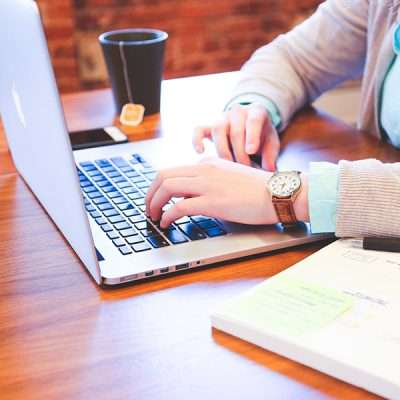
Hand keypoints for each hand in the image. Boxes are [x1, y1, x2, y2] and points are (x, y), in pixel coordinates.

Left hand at [146, 157, 308, 227]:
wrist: (278, 192)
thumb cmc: (258, 189)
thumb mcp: (230, 177)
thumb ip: (211, 181)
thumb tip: (194, 195)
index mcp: (208, 164)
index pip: (173, 170)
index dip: (158, 186)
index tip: (156, 198)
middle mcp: (204, 170)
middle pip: (163, 176)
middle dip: (150, 193)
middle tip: (148, 208)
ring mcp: (208, 184)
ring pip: (167, 187)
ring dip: (154, 203)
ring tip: (154, 217)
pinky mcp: (213, 201)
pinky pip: (179, 206)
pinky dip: (167, 215)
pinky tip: (167, 223)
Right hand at [193, 103, 279, 170]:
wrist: (249, 125)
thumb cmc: (261, 136)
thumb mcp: (271, 143)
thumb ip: (271, 156)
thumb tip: (268, 170)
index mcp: (257, 112)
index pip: (254, 121)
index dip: (252, 136)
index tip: (251, 151)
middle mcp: (238, 112)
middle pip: (235, 131)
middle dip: (240, 153)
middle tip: (245, 169)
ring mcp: (222, 118)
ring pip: (218, 130)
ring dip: (223, 151)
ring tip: (229, 166)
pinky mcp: (209, 126)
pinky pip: (198, 130)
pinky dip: (197, 140)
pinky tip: (201, 152)